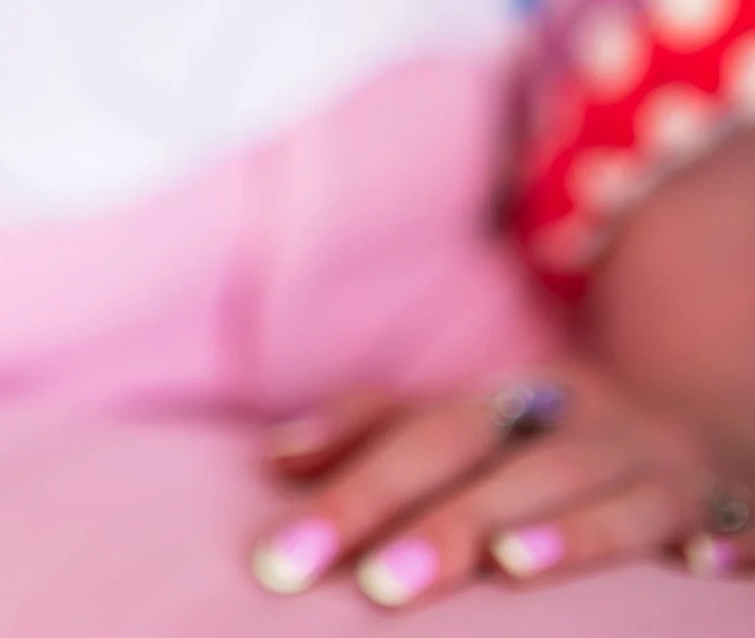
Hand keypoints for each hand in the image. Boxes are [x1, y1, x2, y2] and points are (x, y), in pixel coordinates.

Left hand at [249, 357, 753, 608]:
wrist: (712, 419)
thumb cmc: (556, 440)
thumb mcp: (475, 422)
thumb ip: (380, 429)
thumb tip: (278, 457)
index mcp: (515, 400)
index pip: (422, 435)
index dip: (355, 490)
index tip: (283, 562)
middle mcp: (586, 424)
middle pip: (508, 466)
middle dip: (443, 522)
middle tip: (376, 588)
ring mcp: (664, 466)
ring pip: (618, 492)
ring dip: (570, 530)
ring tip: (509, 566)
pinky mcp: (734, 506)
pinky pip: (732, 520)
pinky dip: (719, 539)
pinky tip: (701, 566)